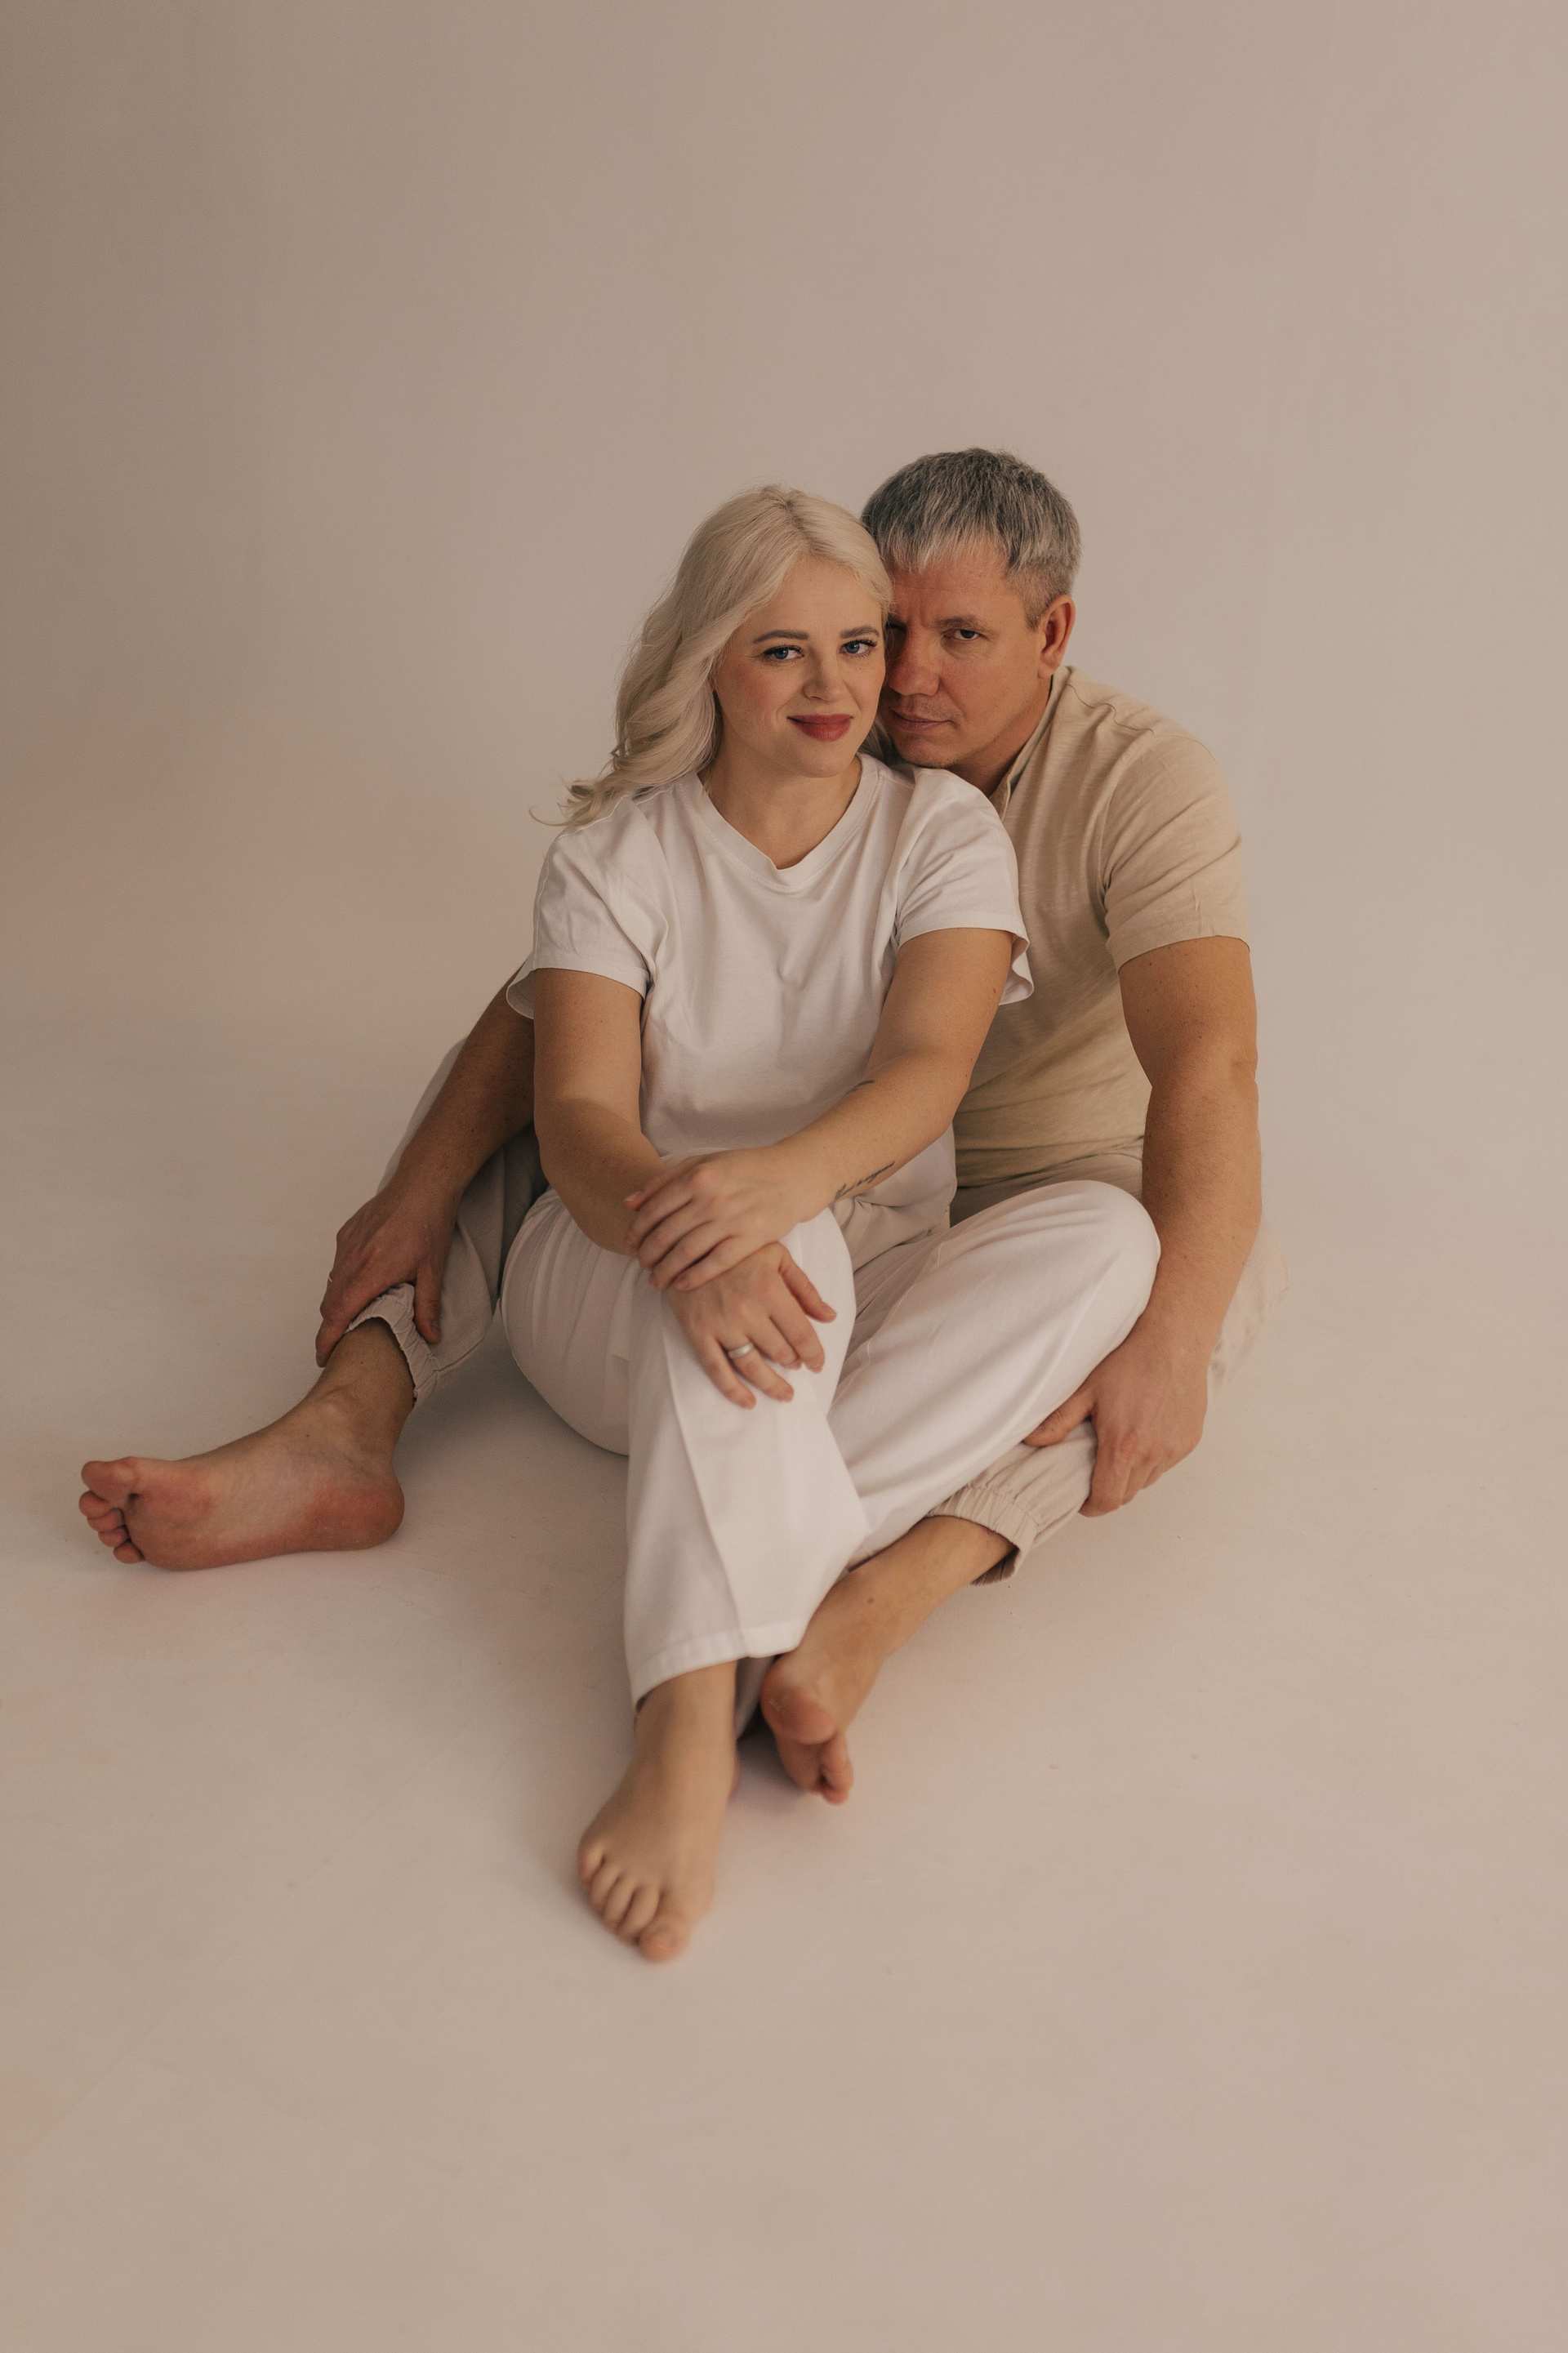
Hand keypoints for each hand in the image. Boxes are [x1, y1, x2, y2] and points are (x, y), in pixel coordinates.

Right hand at [315, 1176, 461, 1363]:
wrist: (422, 1184)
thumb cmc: (429, 1223)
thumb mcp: (433, 1270)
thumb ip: (427, 1306)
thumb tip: (430, 1336)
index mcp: (371, 1272)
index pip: (338, 1315)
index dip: (327, 1339)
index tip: (323, 1357)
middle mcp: (353, 1259)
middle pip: (330, 1304)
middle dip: (330, 1329)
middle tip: (338, 1348)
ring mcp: (347, 1244)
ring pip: (332, 1284)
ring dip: (336, 1305)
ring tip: (350, 1321)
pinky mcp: (347, 1233)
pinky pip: (338, 1265)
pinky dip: (342, 1281)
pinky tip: (359, 1286)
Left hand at [625, 1147, 817, 1290]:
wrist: (792, 1176)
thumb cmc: (745, 1169)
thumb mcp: (703, 1162)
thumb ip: (664, 1180)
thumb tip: (628, 1203)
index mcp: (697, 1176)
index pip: (653, 1210)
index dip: (636, 1232)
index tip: (629, 1246)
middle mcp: (711, 1198)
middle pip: (665, 1234)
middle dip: (647, 1255)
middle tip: (641, 1266)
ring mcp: (732, 1219)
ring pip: (686, 1252)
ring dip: (665, 1270)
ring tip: (656, 1280)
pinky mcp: (751, 1238)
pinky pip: (716, 1263)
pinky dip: (694, 1277)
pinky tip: (681, 1285)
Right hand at [664, 1242, 836, 1406]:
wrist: (687, 1243)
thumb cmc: (737, 1249)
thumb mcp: (776, 1257)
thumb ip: (804, 1288)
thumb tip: (830, 1317)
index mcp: (769, 1289)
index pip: (801, 1333)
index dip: (814, 1354)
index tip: (817, 1364)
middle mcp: (747, 1311)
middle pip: (779, 1352)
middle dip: (793, 1364)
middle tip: (796, 1368)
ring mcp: (721, 1324)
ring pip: (751, 1366)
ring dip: (772, 1385)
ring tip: (784, 1394)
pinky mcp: (697, 1332)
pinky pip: (717, 1370)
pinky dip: (733, 1391)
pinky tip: (748, 1402)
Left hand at [1024, 1319, 1209, 1514]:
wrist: (1174, 1339)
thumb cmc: (1129, 1360)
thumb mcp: (1086, 1388)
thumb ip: (1059, 1420)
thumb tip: (1031, 1441)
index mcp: (1124, 1447)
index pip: (1108, 1500)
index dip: (1092, 1506)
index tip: (1083, 1498)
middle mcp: (1153, 1454)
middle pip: (1128, 1494)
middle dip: (1109, 1489)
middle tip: (1096, 1468)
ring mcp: (1174, 1449)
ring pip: (1148, 1480)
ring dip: (1131, 1475)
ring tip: (1119, 1448)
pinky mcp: (1190, 1440)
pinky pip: (1166, 1463)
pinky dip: (1152, 1459)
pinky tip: (1142, 1433)